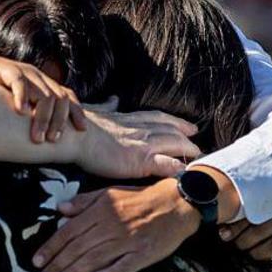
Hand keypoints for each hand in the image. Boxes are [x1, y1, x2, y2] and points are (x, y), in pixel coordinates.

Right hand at [0, 48, 85, 142]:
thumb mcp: (16, 105)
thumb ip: (31, 116)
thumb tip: (46, 140)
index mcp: (43, 84)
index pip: (67, 96)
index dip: (76, 112)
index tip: (81, 131)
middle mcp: (36, 77)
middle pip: (59, 98)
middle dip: (58, 121)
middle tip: (51, 141)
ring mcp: (22, 72)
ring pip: (43, 94)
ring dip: (42, 118)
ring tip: (37, 137)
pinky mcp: (5, 69)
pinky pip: (19, 82)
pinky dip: (22, 97)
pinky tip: (20, 112)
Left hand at [31, 177, 199, 271]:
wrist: (177, 202)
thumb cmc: (140, 198)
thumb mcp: (109, 193)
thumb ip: (84, 202)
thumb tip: (60, 210)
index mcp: (101, 210)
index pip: (69, 231)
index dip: (52, 247)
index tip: (36, 261)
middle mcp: (111, 225)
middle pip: (78, 248)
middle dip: (57, 265)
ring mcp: (128, 240)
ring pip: (96, 258)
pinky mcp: (145, 253)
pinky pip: (126, 265)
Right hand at [72, 109, 200, 179]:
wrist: (73, 134)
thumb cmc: (78, 124)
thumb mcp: (96, 110)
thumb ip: (107, 106)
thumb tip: (113, 99)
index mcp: (129, 118)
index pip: (158, 117)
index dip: (174, 121)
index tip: (186, 125)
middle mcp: (140, 129)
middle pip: (171, 130)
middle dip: (186, 136)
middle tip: (197, 143)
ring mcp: (142, 144)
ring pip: (174, 144)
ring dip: (188, 151)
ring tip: (197, 158)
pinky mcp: (139, 160)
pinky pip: (165, 164)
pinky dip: (177, 168)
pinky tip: (185, 173)